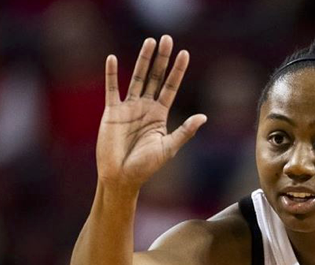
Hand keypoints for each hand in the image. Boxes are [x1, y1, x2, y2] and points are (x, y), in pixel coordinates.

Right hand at [98, 35, 206, 191]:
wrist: (122, 176)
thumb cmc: (146, 167)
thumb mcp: (169, 148)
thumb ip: (184, 131)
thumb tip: (204, 117)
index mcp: (160, 116)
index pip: (171, 88)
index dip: (177, 71)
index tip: (185, 54)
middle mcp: (145, 108)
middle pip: (155, 77)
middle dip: (161, 59)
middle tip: (167, 38)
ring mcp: (128, 108)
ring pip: (137, 78)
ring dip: (142, 60)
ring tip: (149, 42)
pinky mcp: (112, 111)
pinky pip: (112, 89)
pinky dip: (111, 74)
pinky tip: (112, 58)